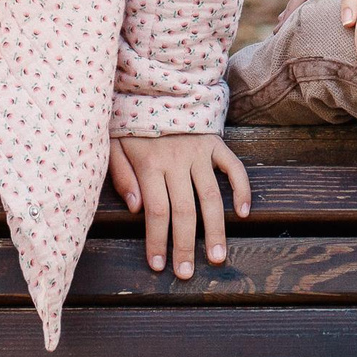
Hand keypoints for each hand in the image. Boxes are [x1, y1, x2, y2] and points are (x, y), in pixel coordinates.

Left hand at [108, 132, 250, 278]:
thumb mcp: (113, 142)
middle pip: (184, 210)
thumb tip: (135, 208)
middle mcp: (177, 160)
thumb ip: (122, 175)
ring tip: (218, 257)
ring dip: (216, 229)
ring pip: (210, 196)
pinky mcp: (215, 143)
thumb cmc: (131, 119)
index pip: (157, 211)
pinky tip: (243, 213)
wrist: (157, 82)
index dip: (157, 241)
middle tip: (187, 273)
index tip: (158, 265)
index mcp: (150, 164)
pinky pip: (233, 167)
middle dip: (185, 245)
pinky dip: (241, 189)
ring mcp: (199, 152)